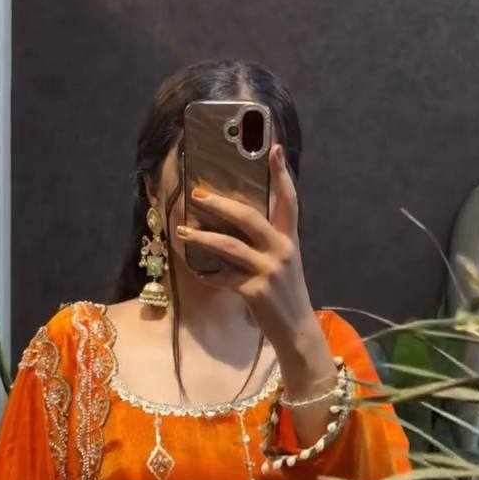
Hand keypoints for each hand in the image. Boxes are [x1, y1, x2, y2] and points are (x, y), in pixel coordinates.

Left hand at [178, 142, 339, 444]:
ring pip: (229, 245)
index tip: (272, 147)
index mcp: (290, 240)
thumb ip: (267, 243)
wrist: (296, 332)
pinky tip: (191, 267)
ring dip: (202, 237)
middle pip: (250, 217)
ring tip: (182, 231)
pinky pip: (222, 276)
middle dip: (221, 203)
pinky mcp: (254, 292)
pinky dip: (204, 271)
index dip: (281, 173)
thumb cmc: (284, 296)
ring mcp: (268, 271)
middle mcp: (282, 251)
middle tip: (197, 194)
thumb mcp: (283, 264)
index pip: (288, 200)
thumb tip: (234, 223)